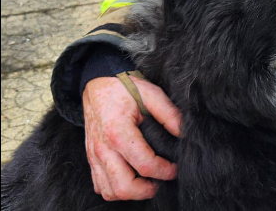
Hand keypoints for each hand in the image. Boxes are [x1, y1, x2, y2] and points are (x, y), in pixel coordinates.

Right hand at [83, 76, 181, 200]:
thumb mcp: (151, 93)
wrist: (96, 82)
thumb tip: (185, 133)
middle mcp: (102, 148)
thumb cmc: (124, 87)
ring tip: (148, 182)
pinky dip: (115, 189)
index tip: (176, 168)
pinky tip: (130, 177)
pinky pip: (100, 186)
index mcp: (118, 132)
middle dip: (148, 190)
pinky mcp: (90, 158)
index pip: (145, 165)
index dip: (165, 171)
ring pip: (110, 192)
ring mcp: (94, 155)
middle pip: (124, 187)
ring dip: (131, 193)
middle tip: (161, 180)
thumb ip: (169, 114)